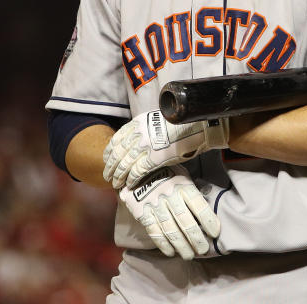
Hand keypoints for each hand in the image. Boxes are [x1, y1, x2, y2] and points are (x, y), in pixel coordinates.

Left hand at [103, 110, 229, 188]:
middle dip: (111, 167)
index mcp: (139, 123)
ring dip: (118, 175)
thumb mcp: (159, 121)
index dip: (110, 152)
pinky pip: (137, 172)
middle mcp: (139, 134)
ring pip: (124, 164)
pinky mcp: (154, 158)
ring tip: (115, 183)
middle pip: (117, 153)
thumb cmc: (183, 124)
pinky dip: (131, 179)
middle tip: (108, 176)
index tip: (108, 159)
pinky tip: (129, 185)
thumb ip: (147, 129)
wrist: (198, 126)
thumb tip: (141, 139)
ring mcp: (146, 146)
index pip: (116, 139)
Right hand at [118, 165, 220, 259]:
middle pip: (185, 221)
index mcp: (183, 185)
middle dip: (195, 238)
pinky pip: (154, 231)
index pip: (199, 205)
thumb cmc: (167, 174)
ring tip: (189, 255)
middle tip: (203, 250)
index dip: (208, 221)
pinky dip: (163, 244)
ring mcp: (155, 205)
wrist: (137, 169)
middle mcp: (170, 196)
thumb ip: (193, 190)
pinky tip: (171, 252)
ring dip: (181, 245)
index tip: (215, 233)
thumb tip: (210, 204)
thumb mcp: (183, 175)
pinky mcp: (142, 212)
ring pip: (170, 229)